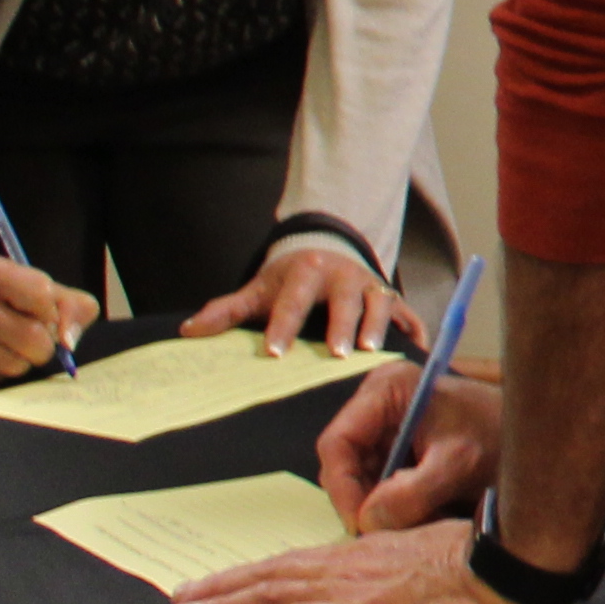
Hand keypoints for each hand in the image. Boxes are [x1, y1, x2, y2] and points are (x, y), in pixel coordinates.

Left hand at [169, 526, 554, 603]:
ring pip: (270, 595)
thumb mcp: (441, 555)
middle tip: (181, 600)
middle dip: (224, 587)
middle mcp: (351, 564)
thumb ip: (410, 567)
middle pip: (273, 574)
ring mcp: (351, 588)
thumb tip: (400, 580)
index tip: (224, 581)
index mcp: (370, 552)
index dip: (258, 572)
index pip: (300, 562)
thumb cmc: (492, 563)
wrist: (512, 568)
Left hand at [179, 236, 409, 357]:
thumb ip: (226, 311)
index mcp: (306, 271)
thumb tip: (188, 331)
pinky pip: (408, 313)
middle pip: (344, 300)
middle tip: (338, 354)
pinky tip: (416, 351)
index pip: (293, 301)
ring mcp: (370, 284)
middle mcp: (343, 274)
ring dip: (379, 326)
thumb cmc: (288, 280)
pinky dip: (414, 330)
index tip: (275, 352)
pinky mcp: (391, 297)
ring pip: (379, 303)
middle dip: (342, 325)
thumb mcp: (258, 289)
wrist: (324, 249)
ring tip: (374, 353)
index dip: (284, 326)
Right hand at [315, 359, 500, 532]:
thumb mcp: (459, 464)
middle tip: (389, 532)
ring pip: (362, 481)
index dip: (342, 487)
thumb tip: (367, 521)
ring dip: (383, 508)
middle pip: (345, 465)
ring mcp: (387, 428)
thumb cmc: (503, 437)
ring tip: (419, 519)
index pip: (337, 443)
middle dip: (364, 502)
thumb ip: (413, 492)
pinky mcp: (399, 451)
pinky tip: (427, 513)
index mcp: (387, 390)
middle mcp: (379, 405)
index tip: (360, 524)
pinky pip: (382, 487)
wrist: (538, 437)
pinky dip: (397, 507)